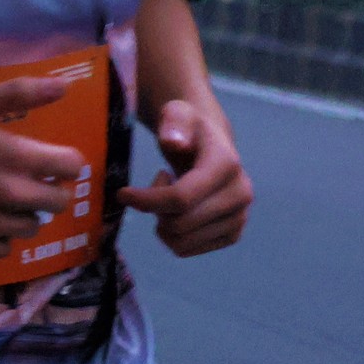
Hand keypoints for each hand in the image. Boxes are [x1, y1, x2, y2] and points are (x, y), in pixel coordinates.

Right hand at [0, 77, 85, 260]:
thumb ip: (20, 92)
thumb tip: (65, 86)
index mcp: (17, 157)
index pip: (72, 167)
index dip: (63, 160)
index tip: (48, 159)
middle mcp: (12, 195)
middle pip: (60, 202)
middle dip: (48, 189)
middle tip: (24, 180)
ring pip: (32, 226)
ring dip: (22, 213)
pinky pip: (5, 248)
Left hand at [120, 98, 250, 256]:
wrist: (211, 147)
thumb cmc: (188, 130)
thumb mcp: (178, 113)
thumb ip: (173, 121)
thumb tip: (174, 140)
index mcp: (227, 165)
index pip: (181, 197)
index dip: (147, 200)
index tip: (122, 193)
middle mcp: (241, 194)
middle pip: (179, 223)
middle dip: (155, 210)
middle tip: (156, 187)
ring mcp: (239, 218)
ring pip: (181, 242)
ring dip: (163, 223)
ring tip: (170, 196)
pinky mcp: (232, 235)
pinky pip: (187, 250)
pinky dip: (173, 235)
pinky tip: (180, 211)